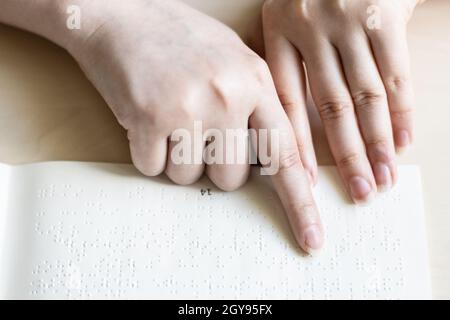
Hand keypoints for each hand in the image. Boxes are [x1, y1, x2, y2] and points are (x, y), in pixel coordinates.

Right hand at [65, 0, 323, 252]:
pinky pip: (152, 168)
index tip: (310, 239)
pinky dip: (147, 152)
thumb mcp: (233, 57)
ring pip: (190, 178)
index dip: (300, 202)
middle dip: (214, 168)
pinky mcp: (149, 117)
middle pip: (232, 179)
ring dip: (177, 159)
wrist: (120, 13)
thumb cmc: (179, 39)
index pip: (284, 154)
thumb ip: (257, 102)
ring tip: (169, 120)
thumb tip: (270, 155)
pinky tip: (145, 118)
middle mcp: (228, 96)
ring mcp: (189, 107)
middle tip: (198, 136)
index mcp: (255, 82)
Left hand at [261, 0, 419, 202]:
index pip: (285, 101)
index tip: (303, 181)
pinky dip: (401, 111)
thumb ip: (294, 59)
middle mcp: (311, 27)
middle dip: (346, 155)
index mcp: (279, 30)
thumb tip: (304, 114)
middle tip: (358, 191)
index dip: (296, 145)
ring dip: (376, 142)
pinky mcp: (385, 14)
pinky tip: (402, 141)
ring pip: (364, 95)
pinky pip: (395, 74)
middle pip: (330, 106)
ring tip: (383, 176)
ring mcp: (349, 21)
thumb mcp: (292, 12)